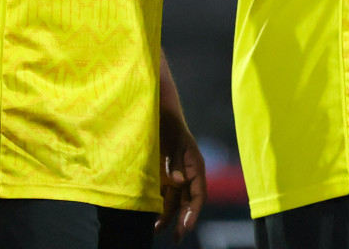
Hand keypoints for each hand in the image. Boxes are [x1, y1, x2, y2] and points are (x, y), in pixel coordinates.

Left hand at [155, 115, 206, 241]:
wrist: (156, 112)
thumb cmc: (169, 125)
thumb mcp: (174, 143)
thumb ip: (176, 162)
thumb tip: (178, 181)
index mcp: (195, 167)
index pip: (198, 194)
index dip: (193, 212)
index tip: (187, 226)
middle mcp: (187, 174)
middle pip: (187, 202)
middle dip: (182, 220)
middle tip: (176, 237)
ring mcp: (174, 175)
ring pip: (174, 200)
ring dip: (168, 215)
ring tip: (156, 229)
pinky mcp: (163, 174)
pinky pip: (163, 194)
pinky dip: (158, 206)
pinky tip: (150, 215)